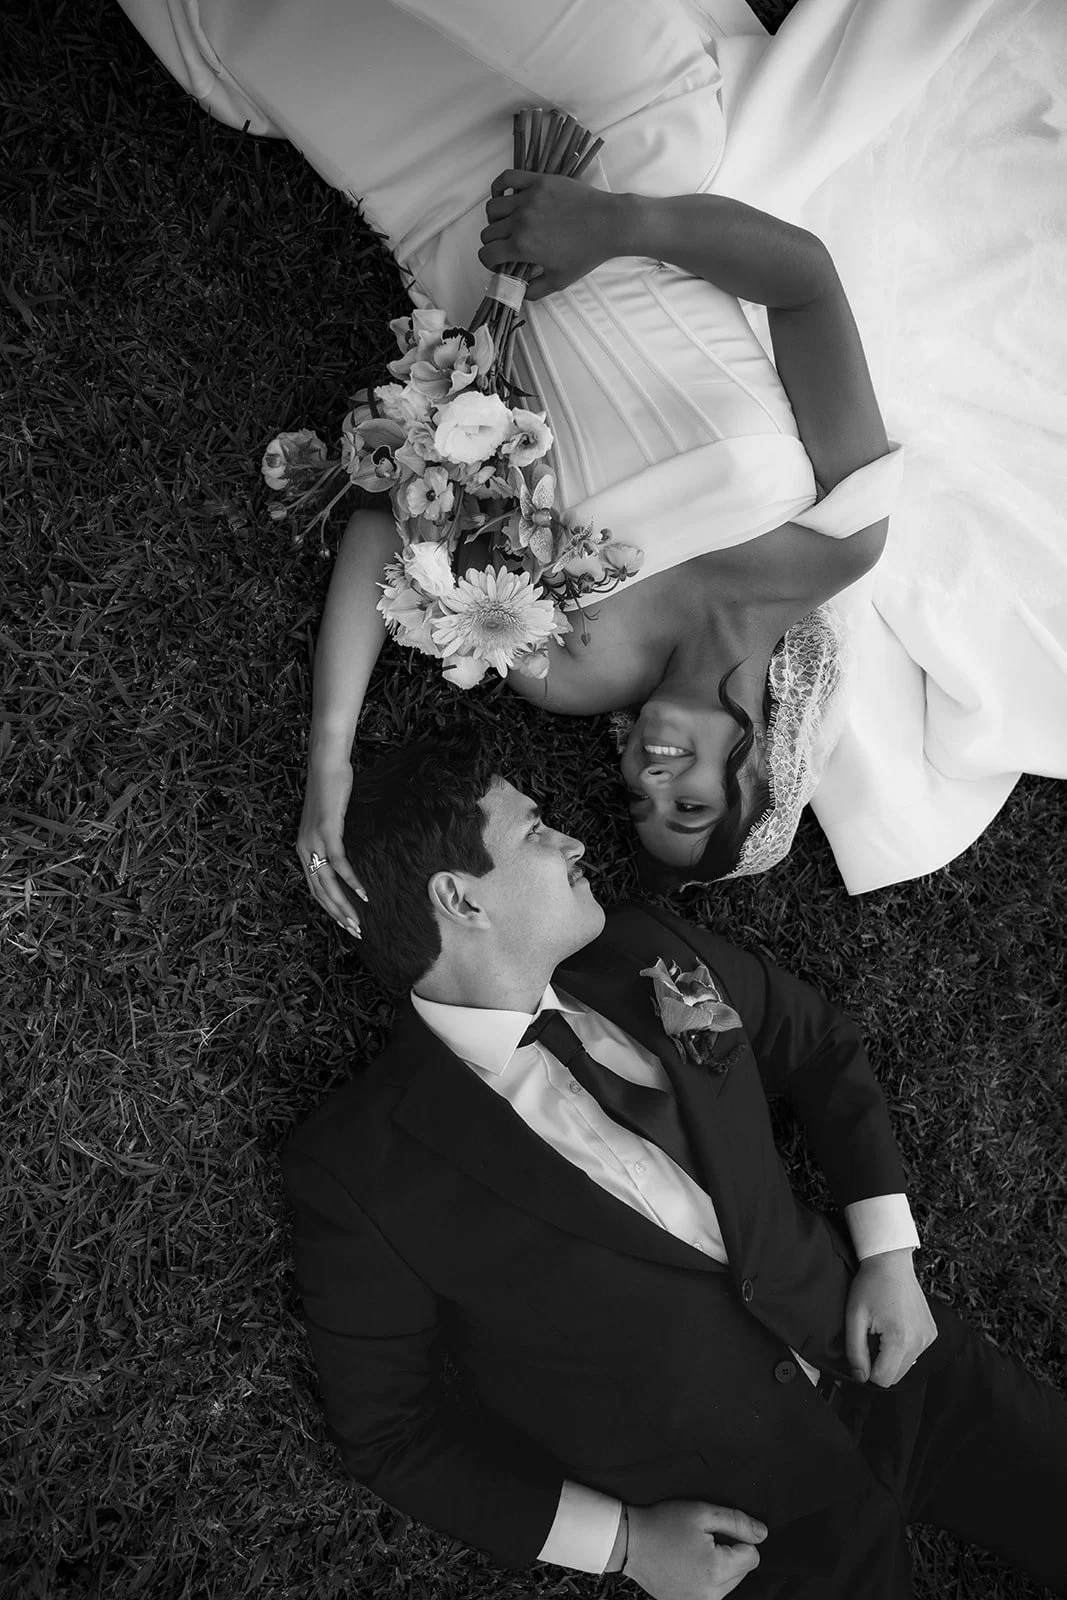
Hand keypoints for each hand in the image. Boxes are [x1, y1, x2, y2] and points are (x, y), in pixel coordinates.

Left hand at [296, 758, 365, 935]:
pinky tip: (364, 893)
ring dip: (344, 905)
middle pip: (320, 892)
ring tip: (358, 922)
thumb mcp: (330, 819)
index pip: (314, 888)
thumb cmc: (331, 788)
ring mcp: (314, 841)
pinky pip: (339, 863)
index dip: (330, 908)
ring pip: (327, 883)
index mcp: (303, 848)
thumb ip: (334, 837)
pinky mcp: (327, 831)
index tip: (346, 922)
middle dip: (338, 914)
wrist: (326, 764)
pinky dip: (352, 880)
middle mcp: (304, 848)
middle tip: (354, 931)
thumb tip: (346, 852)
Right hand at [479, 169, 629, 301]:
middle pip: (488, 232)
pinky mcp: (538, 181)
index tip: (499, 262)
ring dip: (495, 220)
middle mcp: (521, 221)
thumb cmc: (586, 254)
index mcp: (523, 246)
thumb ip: (534, 290)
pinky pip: (507, 178)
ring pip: (493, 208)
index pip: (486, 253)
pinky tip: (505, 197)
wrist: (609, 224)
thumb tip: (517, 293)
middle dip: (493, 244)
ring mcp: (528, 198)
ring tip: (508, 224)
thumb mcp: (559, 281)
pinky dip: (499, 187)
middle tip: (506, 246)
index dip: (489, 262)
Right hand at [623, 1501, 766, 1599]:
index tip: (714, 1532)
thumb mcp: (702, 1512)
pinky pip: (711, 1590)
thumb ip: (737, 1522)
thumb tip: (763, 1534)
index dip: (737, 1538)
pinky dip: (705, 1577)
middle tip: (700, 1539)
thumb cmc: (664, 1523)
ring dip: (718, 1565)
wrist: (629, 1542)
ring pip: (728, 1582)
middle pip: (742, 1571)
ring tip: (691, 1551)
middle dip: (729, 1553)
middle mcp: (712, 1594)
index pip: (752, 1556)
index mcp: (717, 1570)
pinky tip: (686, 1564)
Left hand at [845, 1247, 937, 1387]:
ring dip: (891, 1356)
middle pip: (895, 1376)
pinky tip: (895, 1326)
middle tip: (872, 1335)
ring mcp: (928, 1337)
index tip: (862, 1347)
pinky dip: (902, 1347)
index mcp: (900, 1340)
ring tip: (883, 1329)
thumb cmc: (870, 1285)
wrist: (891, 1262)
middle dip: (879, 1362)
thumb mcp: (854, 1317)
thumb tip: (860, 1377)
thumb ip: (855, 1352)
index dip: (867, 1369)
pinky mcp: (931, 1333)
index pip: (883, 1379)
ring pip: (905, 1366)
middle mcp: (920, 1342)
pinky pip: (914, 1353)